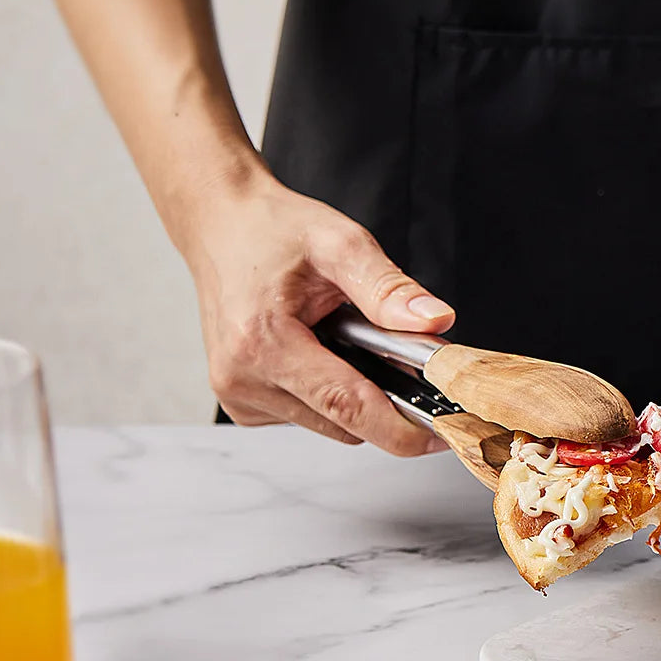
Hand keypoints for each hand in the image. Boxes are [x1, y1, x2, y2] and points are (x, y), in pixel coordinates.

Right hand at [178, 165, 454, 454]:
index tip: (441, 435)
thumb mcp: (338, 243)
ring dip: (350, 392)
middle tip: (389, 349)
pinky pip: (307, 415)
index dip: (401, 429)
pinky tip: (316, 350)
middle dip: (381, 396)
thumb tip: (435, 323)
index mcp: (263, 341)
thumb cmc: (269, 230)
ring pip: (329, 423)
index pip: (347, 407)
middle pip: (343, 422)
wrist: (219, 225)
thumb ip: (387, 288)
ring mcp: (238, 395)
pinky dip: (325, 392)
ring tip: (340, 338)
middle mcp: (242, 378)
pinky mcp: (242, 402)